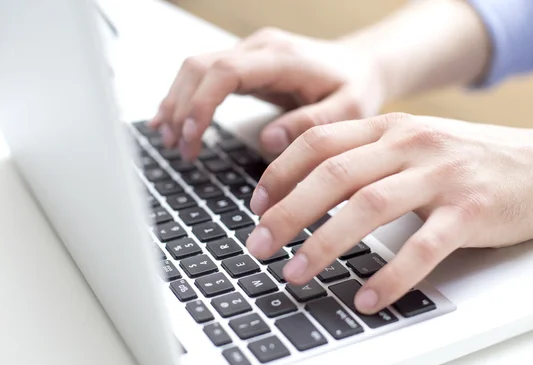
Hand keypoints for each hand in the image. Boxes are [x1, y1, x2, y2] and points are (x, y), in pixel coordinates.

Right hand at [148, 27, 386, 158]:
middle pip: (200, 67)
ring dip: (177, 103)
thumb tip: (268, 141)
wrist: (362, 65)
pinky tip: (175, 120)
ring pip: (195, 69)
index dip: (201, 103)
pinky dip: (187, 98)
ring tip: (170, 140)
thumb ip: (311, 123)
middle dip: (181, 108)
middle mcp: (261, 48)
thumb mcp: (349, 109)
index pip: (226, 71)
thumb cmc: (356, 86)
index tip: (191, 135)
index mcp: (283, 58)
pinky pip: (206, 76)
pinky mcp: (247, 65)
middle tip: (178, 148)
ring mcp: (251, 54)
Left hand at [244, 113, 532, 313]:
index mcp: (390, 128)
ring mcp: (441, 176)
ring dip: (324, 243)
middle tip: (258, 246)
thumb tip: (305, 183)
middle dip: (286, 212)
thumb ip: (364, 154)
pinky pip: (422, 247)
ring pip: (369, 207)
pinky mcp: (469, 211)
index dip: (280, 173)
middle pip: (333, 174)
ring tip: (296, 273)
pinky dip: (391, 276)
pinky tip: (368, 298)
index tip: (256, 205)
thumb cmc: (465, 161)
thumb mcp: (411, 143)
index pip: (320, 142)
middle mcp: (411, 145)